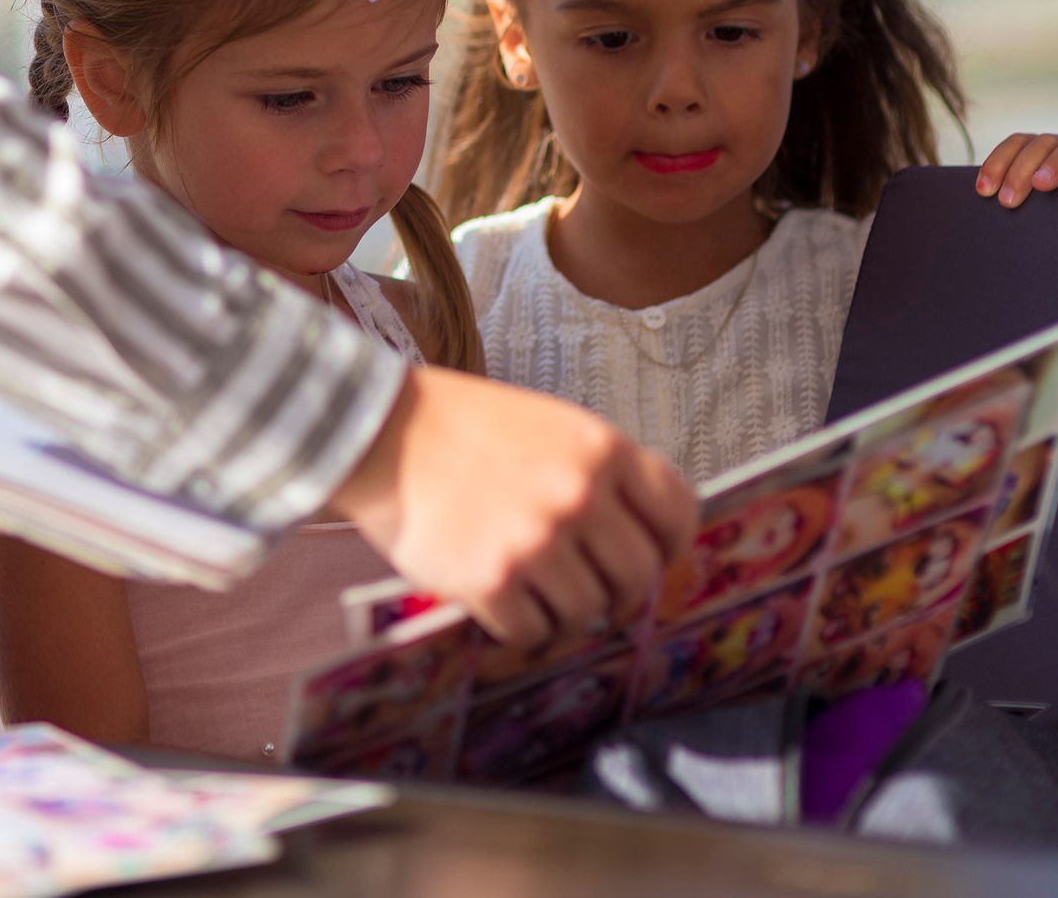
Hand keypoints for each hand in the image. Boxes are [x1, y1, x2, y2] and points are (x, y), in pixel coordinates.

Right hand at [331, 366, 695, 652]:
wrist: (379, 432)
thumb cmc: (462, 428)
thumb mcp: (550, 425)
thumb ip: (599, 474)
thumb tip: (640, 540)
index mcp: (602, 449)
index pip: (678, 513)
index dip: (668, 545)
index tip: (651, 557)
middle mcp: (580, 495)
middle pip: (637, 576)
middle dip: (617, 592)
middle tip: (591, 592)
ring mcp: (537, 540)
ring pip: (587, 611)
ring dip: (564, 612)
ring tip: (531, 590)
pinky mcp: (492, 580)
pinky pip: (534, 632)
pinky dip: (519, 627)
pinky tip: (498, 599)